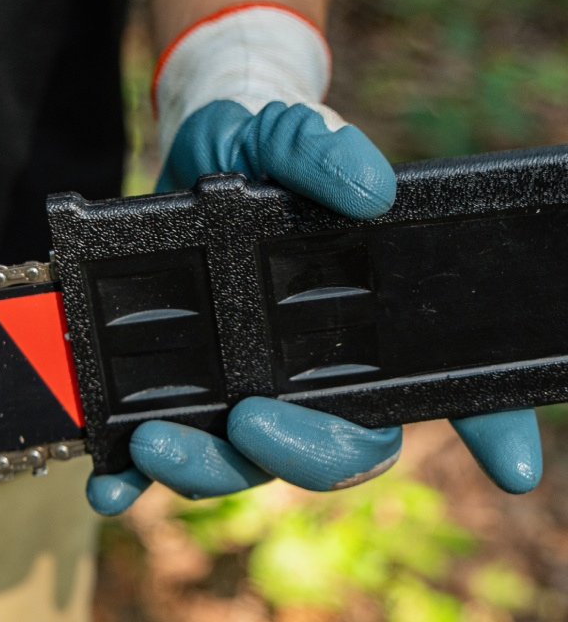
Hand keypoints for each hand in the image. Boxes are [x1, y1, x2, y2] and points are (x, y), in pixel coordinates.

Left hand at [88, 5, 541, 515]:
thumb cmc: (260, 150)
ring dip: (202, 472)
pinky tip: (109, 486)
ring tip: (155, 445)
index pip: (438, 390)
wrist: (189, 155)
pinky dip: (133, 480)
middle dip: (294, 454)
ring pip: (242, 466)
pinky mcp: (181, 393)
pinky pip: (161, 456)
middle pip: (329, 452)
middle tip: (250, 422)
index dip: (491, 431)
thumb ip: (322, 153)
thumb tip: (372, 191)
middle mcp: (310, 376)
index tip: (512, 464)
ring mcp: (243, 391)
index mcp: (361, 332)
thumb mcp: (287, 135)